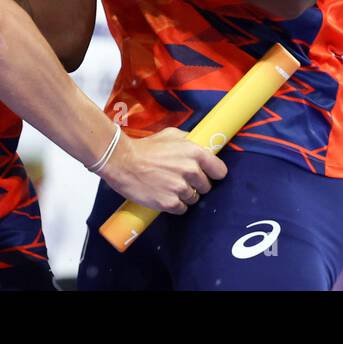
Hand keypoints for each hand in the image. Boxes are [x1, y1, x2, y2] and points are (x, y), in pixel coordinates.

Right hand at [98, 127, 228, 213]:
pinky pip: (181, 209)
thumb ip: (189, 140)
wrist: (122, 161)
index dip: (213, 173)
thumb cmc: (146, 147)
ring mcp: (180, 188)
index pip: (219, 171)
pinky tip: (164, 196)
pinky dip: (174, 205)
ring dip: (184, 195)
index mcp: (194, 153)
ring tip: (169, 187)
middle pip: (206, 187)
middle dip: (196, 184)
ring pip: (193, 198)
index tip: (207, 174)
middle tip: (181, 180)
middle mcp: (190, 171)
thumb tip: (200, 145)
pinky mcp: (169, 203)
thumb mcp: (171, 135)